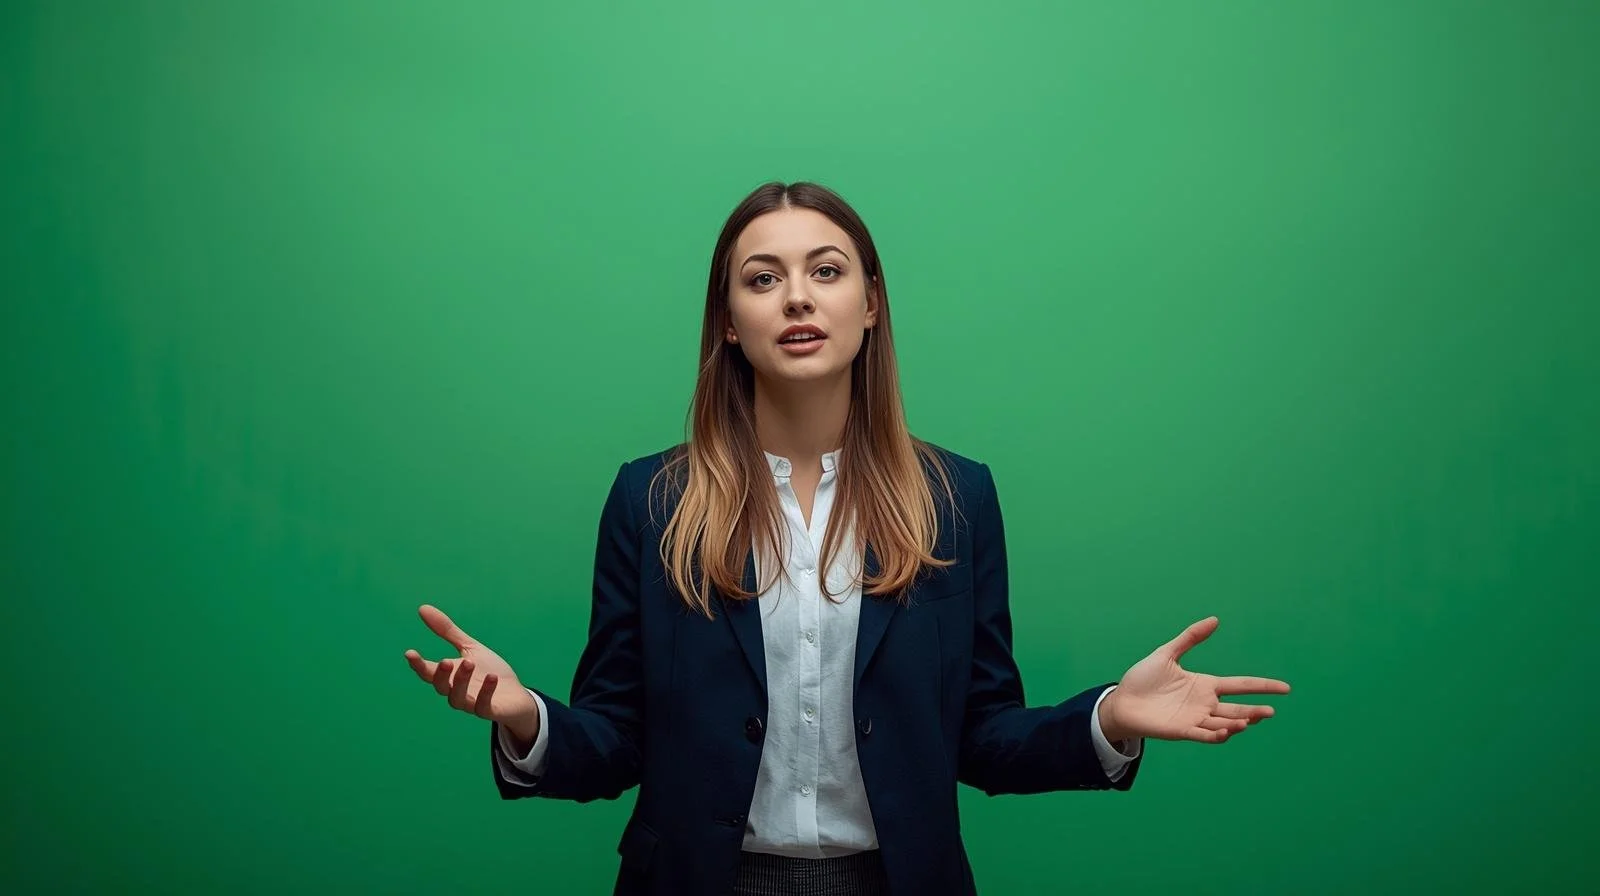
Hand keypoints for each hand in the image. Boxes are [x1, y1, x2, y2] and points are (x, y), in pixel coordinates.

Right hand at [405, 604, 539, 736]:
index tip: (410, 652)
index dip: (418, 664)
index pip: (428, 672)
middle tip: (446, 660)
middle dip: (441, 675)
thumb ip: (447, 632)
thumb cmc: (490, 670)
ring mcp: (472, 703)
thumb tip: (422, 608)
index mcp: (450, 676)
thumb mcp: (469, 648)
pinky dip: (486, 692)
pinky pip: (483, 706)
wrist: (516, 695)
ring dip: (461, 681)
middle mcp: (457, 691)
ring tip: (469, 663)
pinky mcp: (489, 711)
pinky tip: (491, 678)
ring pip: (458, 698)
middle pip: (441, 687)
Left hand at [1100, 616, 1288, 743]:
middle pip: (1238, 708)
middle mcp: (1205, 703)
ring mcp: (1195, 718)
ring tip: (1248, 720)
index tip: (1285, 688)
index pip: (1240, 685)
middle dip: (1255, 711)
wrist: (1122, 701)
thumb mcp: (1167, 654)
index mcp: (1205, 685)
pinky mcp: (1182, 730)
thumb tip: (1215, 619)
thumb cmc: (1143, 679)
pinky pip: (1204, 735)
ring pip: (1225, 723)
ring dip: (1238, 723)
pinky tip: (1226, 731)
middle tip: (1270, 711)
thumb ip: (1190, 638)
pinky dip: (1216, 735)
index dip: (1263, 686)